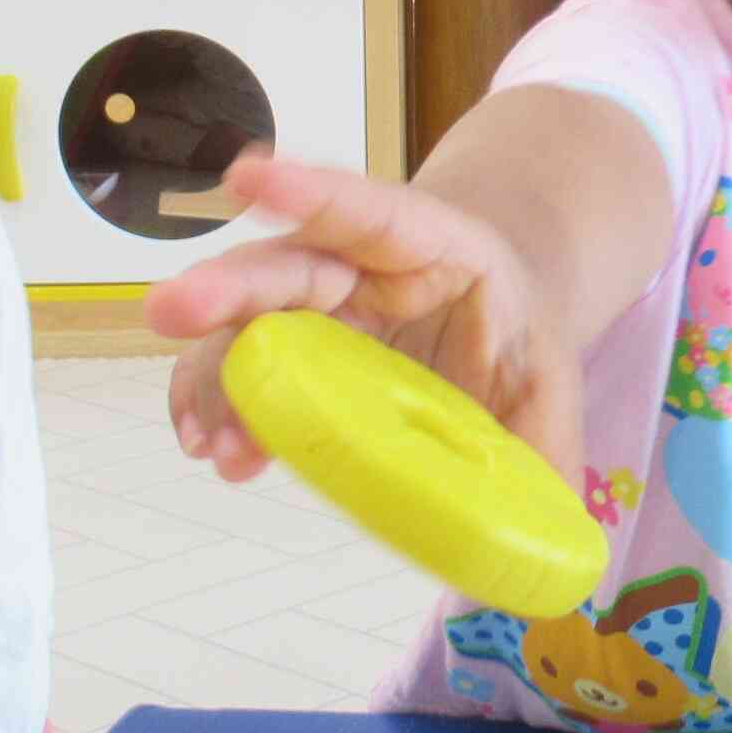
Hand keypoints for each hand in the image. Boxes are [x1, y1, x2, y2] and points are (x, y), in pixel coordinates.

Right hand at [146, 151, 580, 487]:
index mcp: (433, 246)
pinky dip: (218, 404)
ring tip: (210, 440)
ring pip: (248, 324)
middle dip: (228, 287)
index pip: (374, 211)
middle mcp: (358, 268)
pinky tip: (212, 446)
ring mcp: (314, 310)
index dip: (313, 193)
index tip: (250, 179)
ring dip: (215, 376)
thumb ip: (548, 451)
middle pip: (286, 265)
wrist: (494, 325)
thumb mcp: (549, 383)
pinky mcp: (290, 354)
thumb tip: (559, 554)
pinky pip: (241, 371)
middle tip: (172, 309)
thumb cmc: (515, 339)